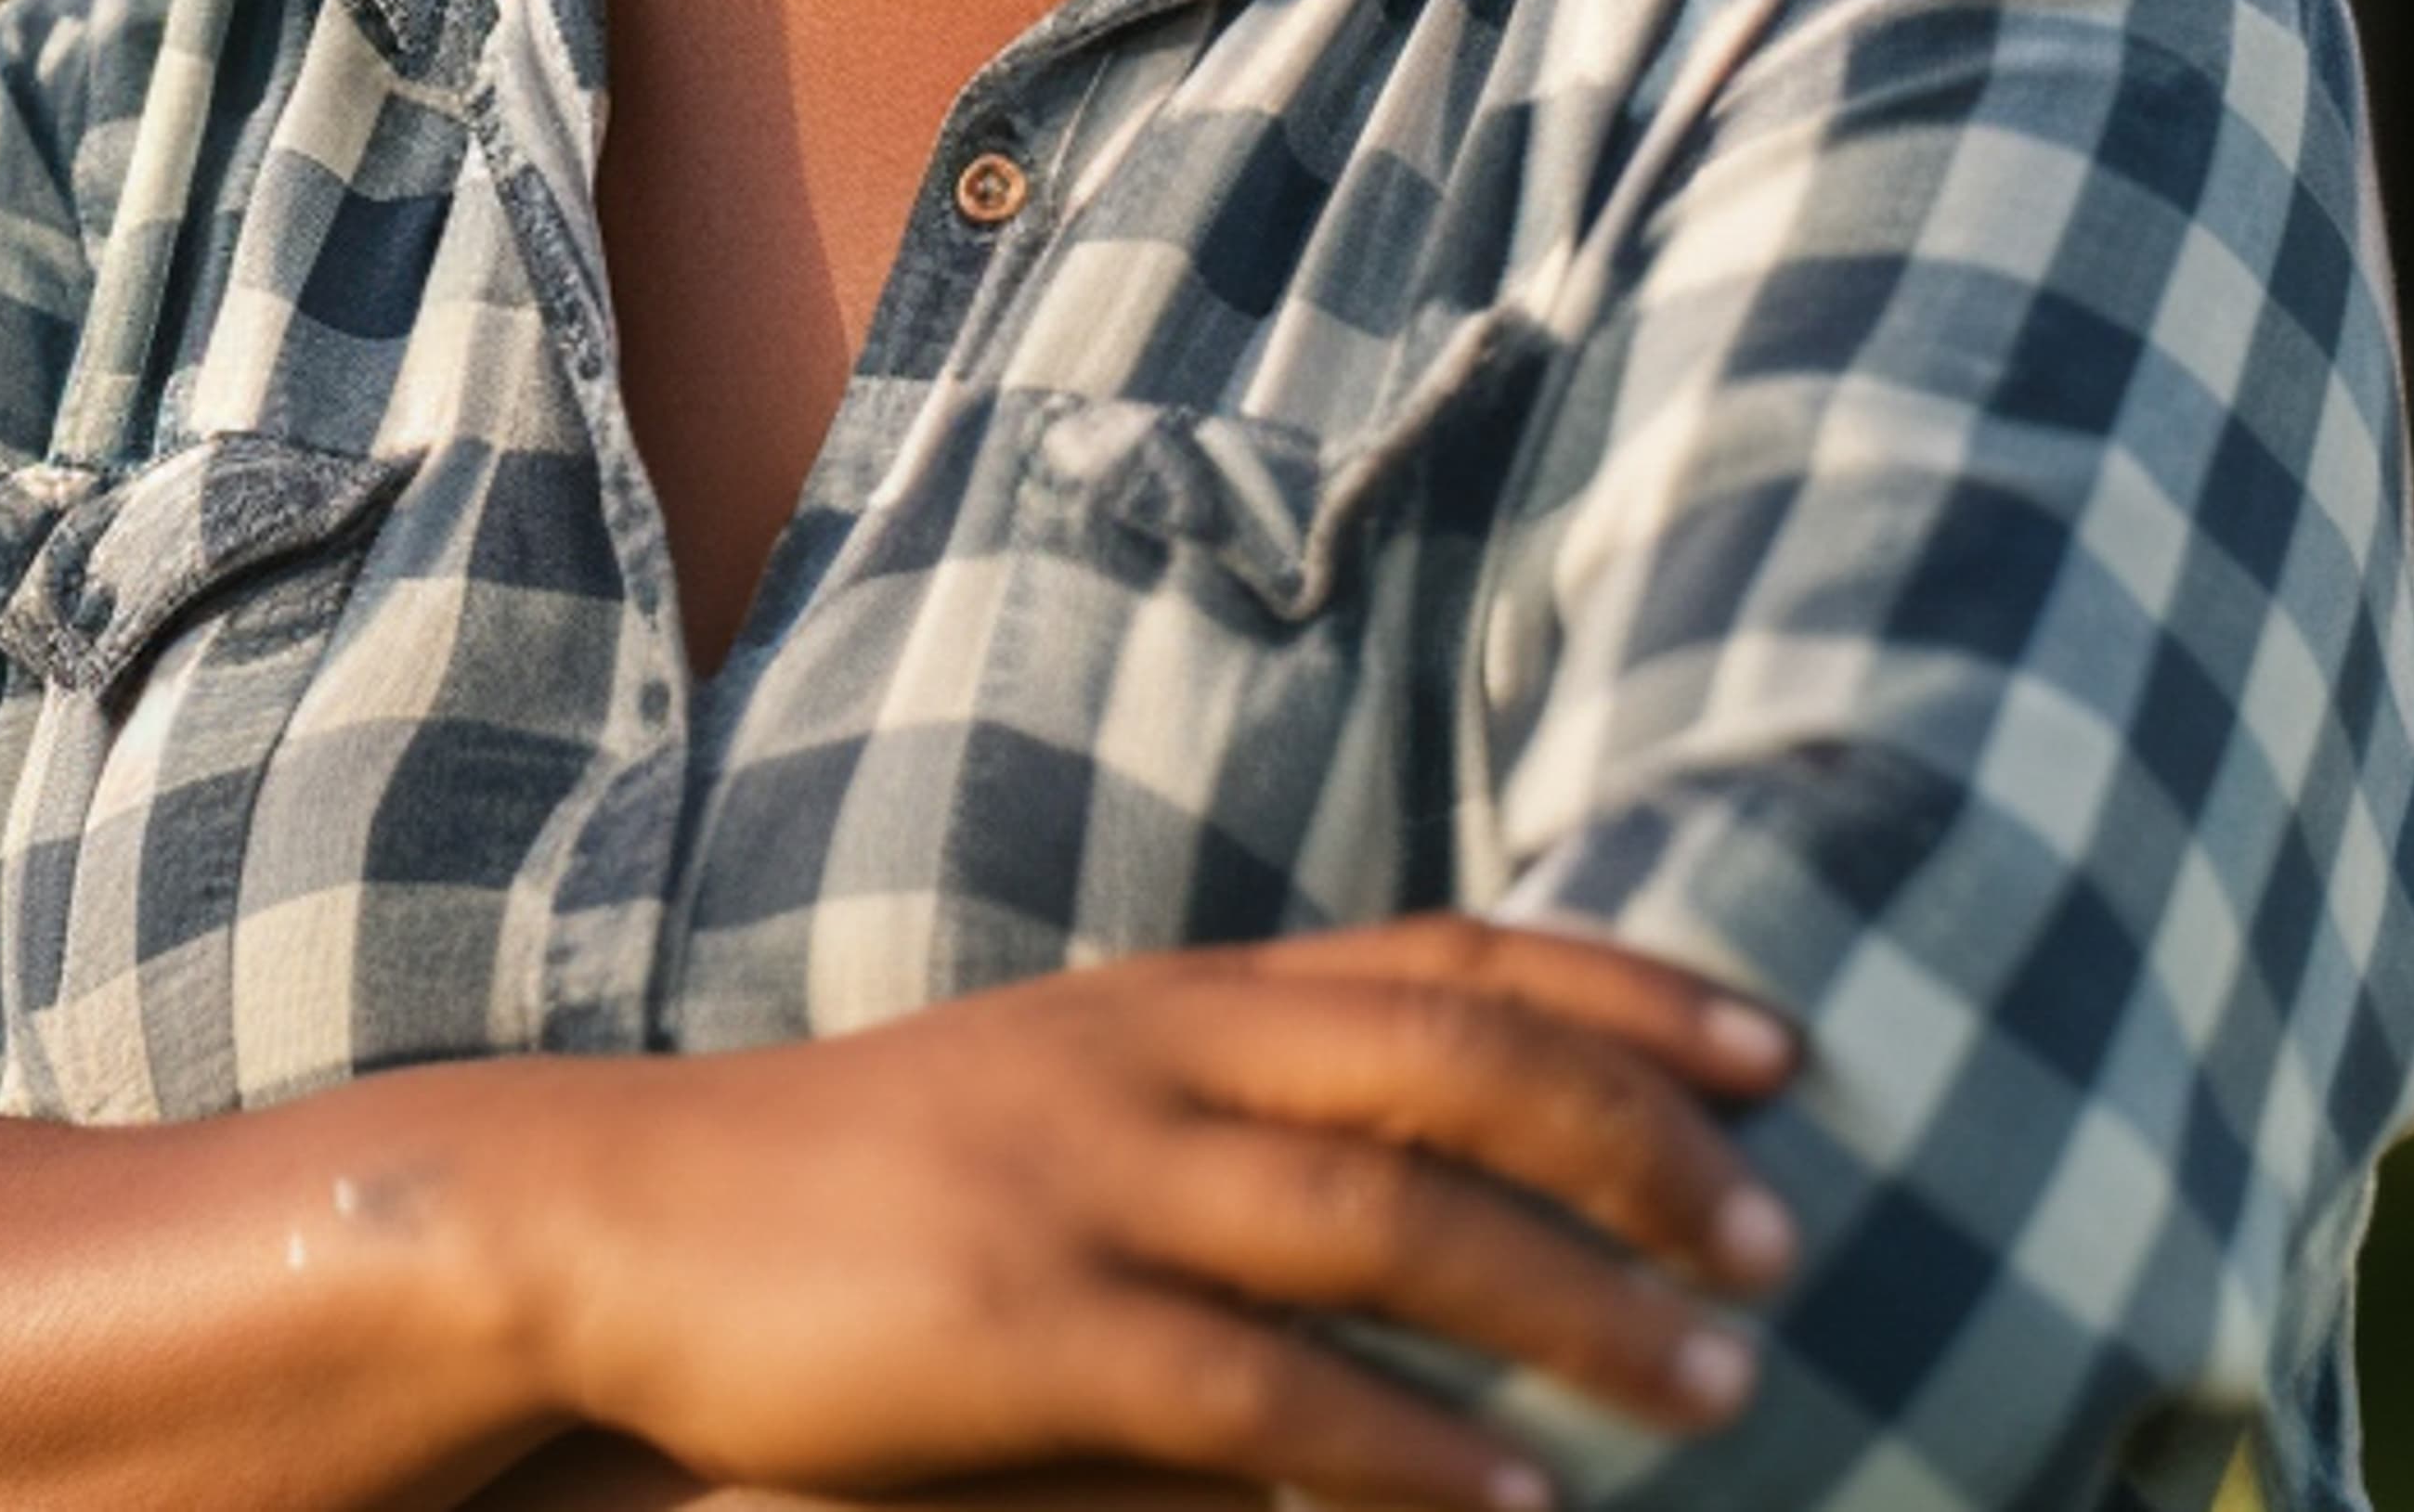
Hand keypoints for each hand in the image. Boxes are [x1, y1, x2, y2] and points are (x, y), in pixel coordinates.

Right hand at [491, 918, 1797, 1511]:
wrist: (628, 1217)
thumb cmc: (868, 1175)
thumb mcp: (1063, 1085)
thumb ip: (1229, 1106)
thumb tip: (1437, 1171)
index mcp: (1174, 991)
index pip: (1447, 953)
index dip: (1626, 991)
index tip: (1782, 1053)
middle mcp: (1154, 1054)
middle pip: (1451, 1063)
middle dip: (1641, 1147)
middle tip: (1785, 1239)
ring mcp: (1087, 1178)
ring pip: (1390, 1220)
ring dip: (1574, 1306)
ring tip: (1719, 1386)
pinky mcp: (1025, 1322)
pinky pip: (1262, 1395)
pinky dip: (1411, 1458)